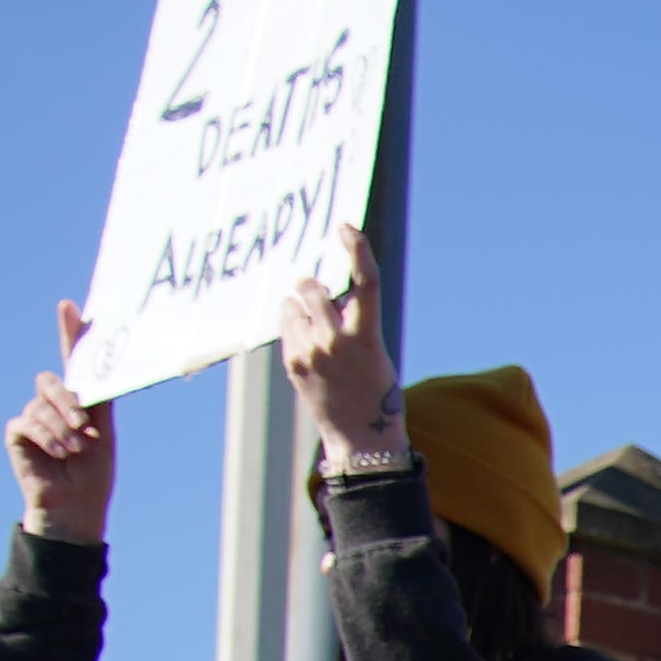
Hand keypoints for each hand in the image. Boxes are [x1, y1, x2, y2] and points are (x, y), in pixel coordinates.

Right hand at [7, 305, 115, 540]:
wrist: (77, 506)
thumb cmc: (93, 472)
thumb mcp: (104, 432)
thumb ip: (100, 400)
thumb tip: (104, 370)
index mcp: (77, 401)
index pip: (71, 360)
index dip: (69, 332)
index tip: (68, 305)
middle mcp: (52, 404)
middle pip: (52, 381)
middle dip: (69, 401)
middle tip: (84, 427)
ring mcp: (32, 417)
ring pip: (41, 404)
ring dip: (61, 428)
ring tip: (73, 451)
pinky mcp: (17, 433)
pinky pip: (26, 421)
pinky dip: (46, 437)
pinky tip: (58, 454)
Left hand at [280, 230, 405, 464]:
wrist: (361, 434)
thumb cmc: (373, 388)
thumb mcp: (373, 350)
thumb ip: (350, 320)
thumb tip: (322, 292)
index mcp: (366, 335)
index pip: (365, 281)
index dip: (356, 249)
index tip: (345, 227)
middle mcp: (336, 340)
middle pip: (311, 288)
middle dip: (311, 285)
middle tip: (315, 291)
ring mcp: (310, 352)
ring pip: (293, 306)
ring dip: (300, 309)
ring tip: (315, 333)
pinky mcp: (293, 362)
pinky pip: (286, 329)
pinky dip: (295, 331)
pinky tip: (310, 353)